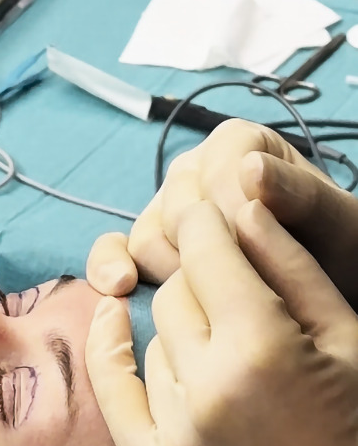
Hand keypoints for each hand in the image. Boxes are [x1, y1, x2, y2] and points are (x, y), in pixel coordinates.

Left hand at [86, 200, 357, 445]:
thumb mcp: (349, 339)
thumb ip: (292, 267)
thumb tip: (243, 206)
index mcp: (263, 346)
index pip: (207, 249)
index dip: (206, 219)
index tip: (209, 208)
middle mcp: (207, 385)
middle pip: (176, 290)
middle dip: (200, 274)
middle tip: (230, 283)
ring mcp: (174, 431)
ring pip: (152, 337)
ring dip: (181, 326)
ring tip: (225, 343)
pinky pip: (114, 390)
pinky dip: (111, 349)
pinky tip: (113, 316)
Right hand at [124, 119, 357, 307]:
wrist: (325, 294)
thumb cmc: (335, 253)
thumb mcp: (338, 226)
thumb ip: (302, 195)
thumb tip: (251, 168)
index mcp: (238, 146)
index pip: (216, 174)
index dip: (234, 216)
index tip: (262, 251)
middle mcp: (195, 172)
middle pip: (177, 209)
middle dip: (206, 250)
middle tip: (243, 282)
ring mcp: (167, 211)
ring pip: (147, 238)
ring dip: (174, 271)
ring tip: (212, 299)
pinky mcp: (151, 249)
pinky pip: (115, 252)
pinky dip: (110, 267)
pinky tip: (120, 286)